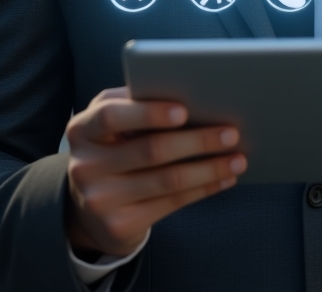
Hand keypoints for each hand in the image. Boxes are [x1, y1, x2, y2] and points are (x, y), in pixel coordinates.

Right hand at [65, 86, 246, 256]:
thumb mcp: (113, 125)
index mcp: (82, 129)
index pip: (111, 115)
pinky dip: (203, 188)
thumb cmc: (112, 148)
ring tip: (239, 158)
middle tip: (231, 132)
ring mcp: (101, 200)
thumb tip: (194, 96)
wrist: (89, 208)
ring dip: (210, 167)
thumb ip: (137, 106)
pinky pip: (171, 203)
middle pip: (150, 150)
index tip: (184, 110)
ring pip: (167, 179)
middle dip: (197, 140)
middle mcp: (86, 165)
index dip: (148, 113)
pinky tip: (225, 178)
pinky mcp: (120, 224)